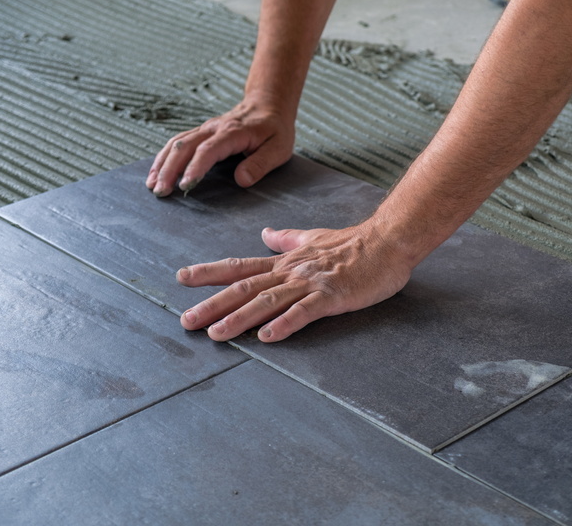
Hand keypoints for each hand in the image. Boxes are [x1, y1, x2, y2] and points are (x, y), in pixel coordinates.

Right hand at [146, 97, 294, 196]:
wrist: (268, 104)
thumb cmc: (275, 129)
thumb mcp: (279, 148)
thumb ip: (260, 164)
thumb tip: (241, 180)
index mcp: (232, 133)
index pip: (208, 150)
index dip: (195, 168)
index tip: (185, 186)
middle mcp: (213, 128)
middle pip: (184, 146)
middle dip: (169, 169)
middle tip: (161, 191)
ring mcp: (204, 129)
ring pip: (176, 143)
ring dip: (162, 164)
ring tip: (152, 185)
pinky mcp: (200, 133)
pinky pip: (177, 142)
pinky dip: (164, 157)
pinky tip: (156, 172)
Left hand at [177, 224, 412, 342]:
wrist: (388, 242)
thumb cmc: (354, 243)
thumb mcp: (313, 238)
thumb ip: (287, 239)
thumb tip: (265, 234)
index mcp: (286, 261)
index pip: (241, 266)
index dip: (210, 273)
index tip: (183, 278)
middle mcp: (292, 271)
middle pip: (245, 288)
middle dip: (213, 304)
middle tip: (186, 321)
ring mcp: (311, 284)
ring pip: (268, 300)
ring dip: (239, 318)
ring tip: (216, 334)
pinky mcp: (332, 296)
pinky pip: (305, 312)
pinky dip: (285, 323)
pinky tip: (267, 337)